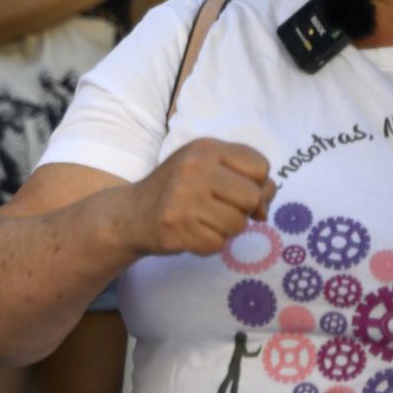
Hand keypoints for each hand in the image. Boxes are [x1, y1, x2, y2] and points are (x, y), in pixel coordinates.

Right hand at [122, 138, 275, 258]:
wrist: (130, 214)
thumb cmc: (178, 190)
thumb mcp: (209, 170)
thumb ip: (246, 180)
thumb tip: (262, 210)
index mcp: (205, 148)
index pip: (260, 166)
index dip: (255, 183)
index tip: (235, 191)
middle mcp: (193, 168)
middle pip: (252, 197)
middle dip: (240, 209)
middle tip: (217, 208)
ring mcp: (183, 197)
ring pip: (237, 224)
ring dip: (224, 229)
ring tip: (201, 221)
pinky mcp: (176, 227)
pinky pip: (217, 244)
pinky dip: (208, 244)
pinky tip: (190, 233)